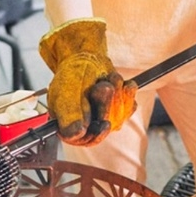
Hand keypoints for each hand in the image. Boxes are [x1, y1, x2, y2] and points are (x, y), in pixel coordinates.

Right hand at [38, 18, 137, 145]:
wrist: (88, 57)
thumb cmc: (74, 72)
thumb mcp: (66, 92)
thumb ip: (69, 114)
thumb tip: (75, 134)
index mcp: (68, 124)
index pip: (83, 140)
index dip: (96, 135)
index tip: (104, 124)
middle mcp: (86, 124)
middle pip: (104, 127)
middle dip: (107, 104)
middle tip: (104, 86)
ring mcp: (103, 117)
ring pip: (119, 117)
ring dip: (117, 94)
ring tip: (109, 79)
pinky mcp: (117, 110)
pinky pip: (129, 108)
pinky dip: (127, 93)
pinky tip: (120, 83)